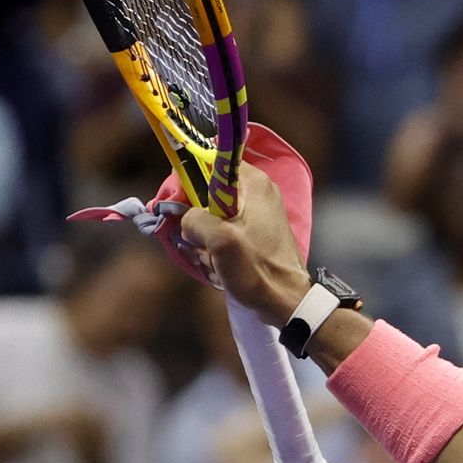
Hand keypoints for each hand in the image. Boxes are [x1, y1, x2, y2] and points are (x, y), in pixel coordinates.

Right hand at [179, 165, 309, 326]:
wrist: (285, 301)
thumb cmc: (257, 270)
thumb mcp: (220, 240)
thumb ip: (194, 219)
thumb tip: (185, 218)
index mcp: (253, 183)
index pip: (208, 161)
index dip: (187, 179)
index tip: (178, 203)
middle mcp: (257, 190)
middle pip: (206, 189)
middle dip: (194, 215)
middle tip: (193, 238)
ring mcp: (257, 211)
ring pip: (210, 212)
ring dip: (202, 236)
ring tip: (210, 257)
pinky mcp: (254, 231)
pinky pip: (221, 229)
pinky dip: (212, 245)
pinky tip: (216, 264)